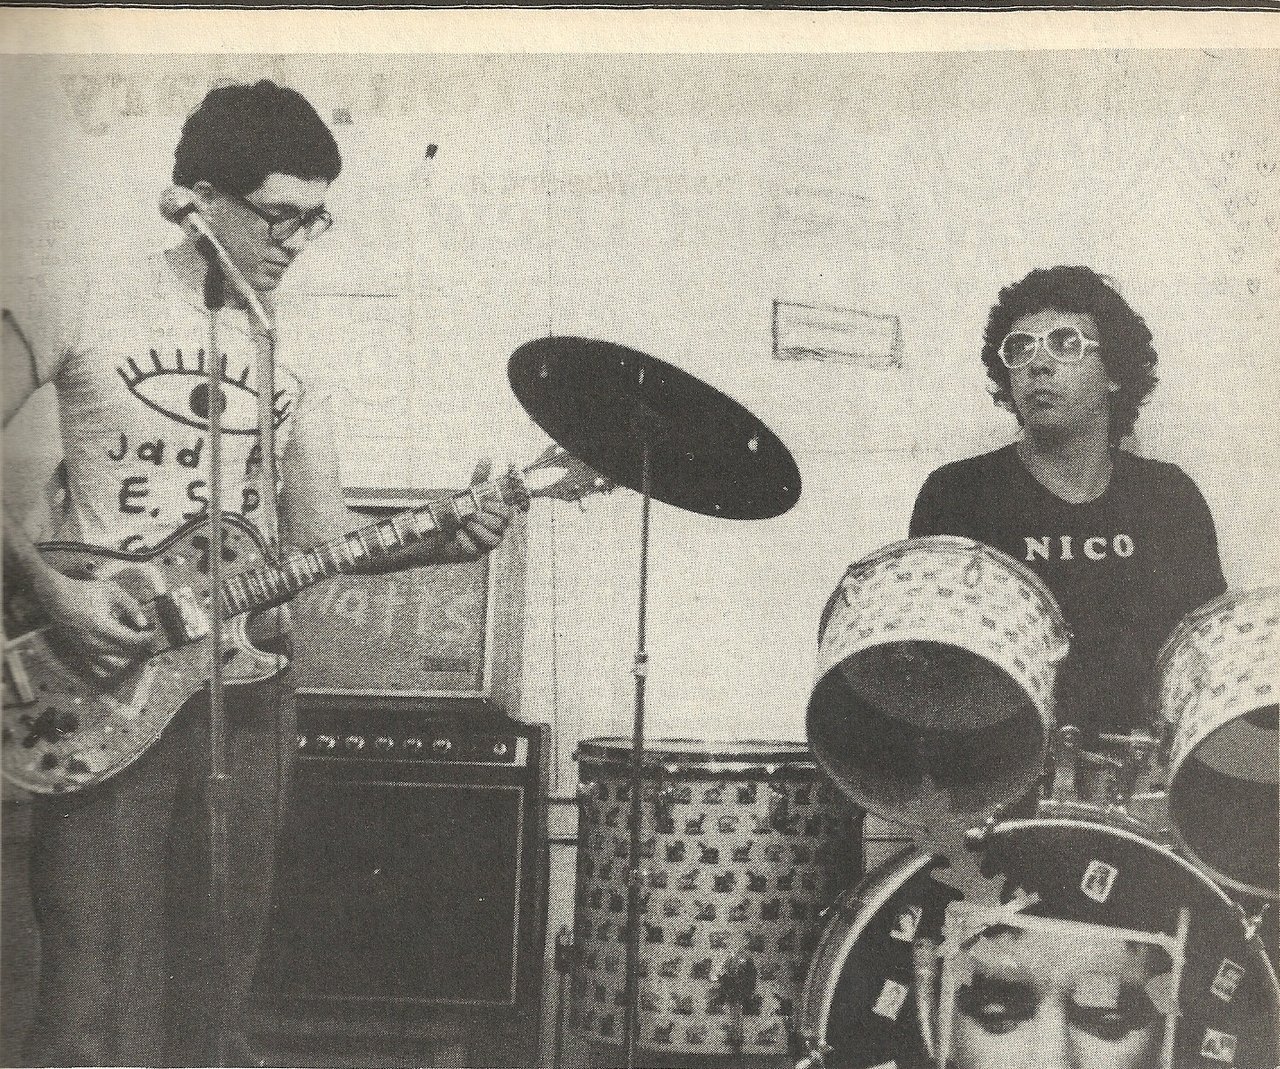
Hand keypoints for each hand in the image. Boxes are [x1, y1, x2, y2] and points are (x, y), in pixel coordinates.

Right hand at [39, 571, 154, 679]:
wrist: (57, 597)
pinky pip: (102, 664)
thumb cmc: (85, 591)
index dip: (147, 638)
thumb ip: (131, 606)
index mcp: (102, 628)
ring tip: (137, 642)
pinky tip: (122, 651)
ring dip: (129, 653)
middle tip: (149, 635)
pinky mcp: (81, 652)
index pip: (132, 641)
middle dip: (141, 645)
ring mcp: (86, 650)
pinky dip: (115, 660)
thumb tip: (143, 623)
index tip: (154, 631)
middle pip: (126, 652)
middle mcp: (94, 643)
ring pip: (116, 660)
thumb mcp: (112, 591)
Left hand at [439, 458, 511, 561]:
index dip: (499, 508)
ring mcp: (485, 545)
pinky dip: (465, 541)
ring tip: (465, 523)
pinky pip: (474, 550)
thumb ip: (479, 479)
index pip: (508, 514)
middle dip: (486, 518)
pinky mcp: (473, 555)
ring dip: (479, 530)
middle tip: (472, 513)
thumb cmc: (455, 512)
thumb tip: (487, 458)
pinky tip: (456, 535)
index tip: (485, 502)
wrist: (433, 530)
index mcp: (496, 517)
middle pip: (501, 526)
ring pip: (493, 541)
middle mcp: (494, 532)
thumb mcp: (467, 494)